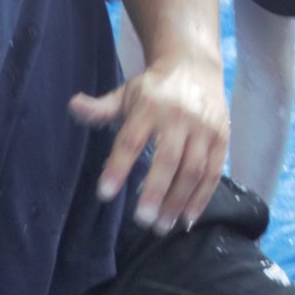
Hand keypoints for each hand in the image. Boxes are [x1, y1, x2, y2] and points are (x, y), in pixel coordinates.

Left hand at [68, 50, 228, 230]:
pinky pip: (213, 173)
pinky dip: (202, 198)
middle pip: (168, 159)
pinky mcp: (222, 139)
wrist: (196, 67)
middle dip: (156, 192)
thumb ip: (100, 108)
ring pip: (193, 170)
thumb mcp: (125, 93)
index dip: (118, 167)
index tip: (105, 194)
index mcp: (149, 106)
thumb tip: (72, 105)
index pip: (131, 140)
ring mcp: (204, 129)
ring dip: (178, 201)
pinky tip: (187, 219)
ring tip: (161, 227)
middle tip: (142, 221)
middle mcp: (179, 117)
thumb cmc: (153, 89)